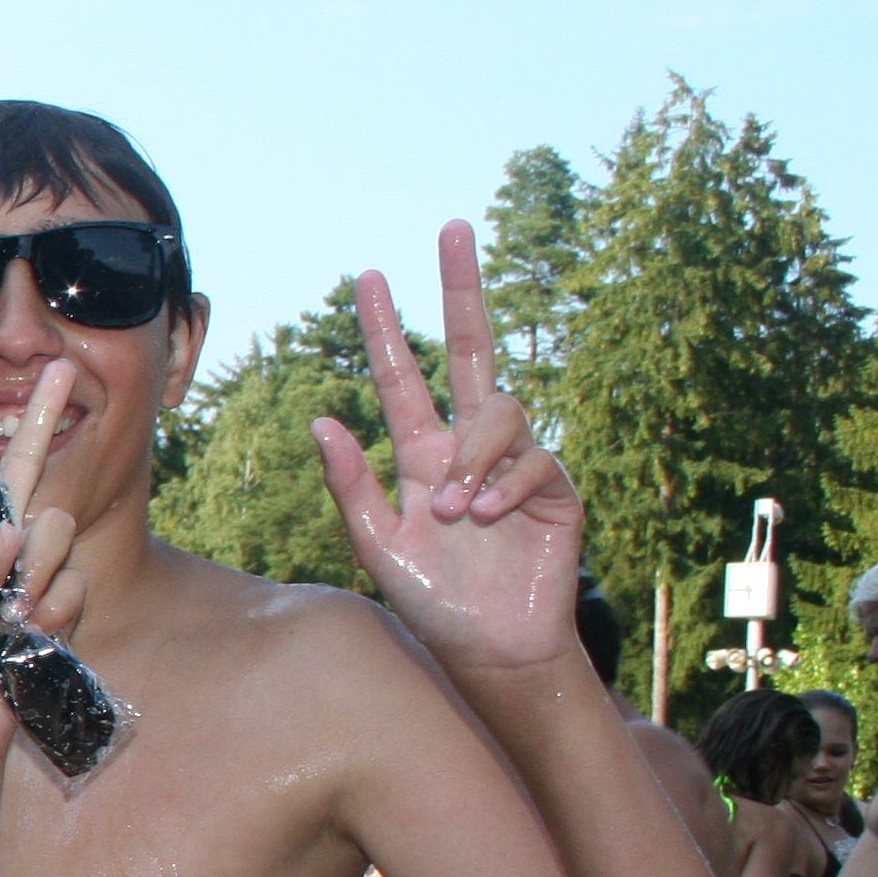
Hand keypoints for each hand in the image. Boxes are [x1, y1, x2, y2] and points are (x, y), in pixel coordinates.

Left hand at [0, 354, 88, 638]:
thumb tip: (11, 534)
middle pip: (20, 471)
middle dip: (39, 419)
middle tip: (61, 370)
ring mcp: (24, 578)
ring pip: (53, 536)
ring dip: (34, 577)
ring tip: (3, 623)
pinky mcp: (52, 611)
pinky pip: (71, 590)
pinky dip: (51, 617)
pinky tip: (24, 641)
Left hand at [310, 222, 580, 673]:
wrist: (488, 648)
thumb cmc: (431, 598)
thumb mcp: (377, 544)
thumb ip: (351, 486)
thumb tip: (321, 420)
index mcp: (421, 455)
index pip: (402, 377)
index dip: (386, 330)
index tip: (370, 277)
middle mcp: (468, 447)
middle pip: (471, 350)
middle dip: (461, 289)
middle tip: (452, 229)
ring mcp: (516, 463)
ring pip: (502, 410)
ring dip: (476, 454)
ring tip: (459, 509)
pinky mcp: (556, 489)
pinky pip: (535, 459)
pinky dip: (508, 484)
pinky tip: (491, 517)